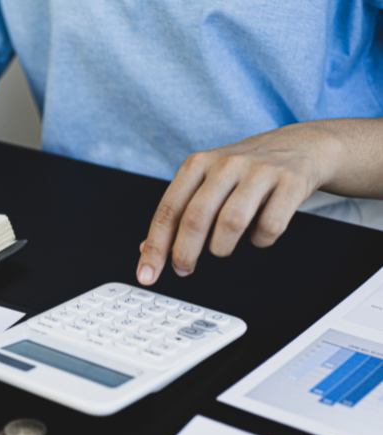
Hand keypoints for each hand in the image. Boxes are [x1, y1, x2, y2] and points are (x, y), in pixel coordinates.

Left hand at [135, 121, 346, 284]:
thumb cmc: (246, 170)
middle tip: (183, 269)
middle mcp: (226, 164)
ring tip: (221, 250)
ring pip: (231, 222)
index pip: (168, 210)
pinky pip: (270, 225)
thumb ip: (180, 212)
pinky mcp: (291, 182)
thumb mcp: (208, 181)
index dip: (155, 246)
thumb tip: (148, 249)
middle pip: (196, 217)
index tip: (147, 274)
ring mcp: (259, 171)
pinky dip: (260, 240)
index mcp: (198, 163)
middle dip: (184, 252)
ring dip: (221, 248)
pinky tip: (258, 235)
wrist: (302, 144)